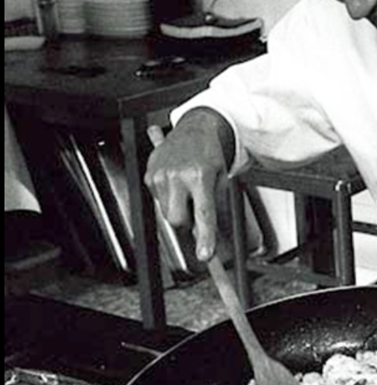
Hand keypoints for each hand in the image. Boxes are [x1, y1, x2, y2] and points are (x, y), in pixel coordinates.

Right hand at [144, 109, 231, 260]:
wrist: (193, 129)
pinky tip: (176, 183)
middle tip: (196, 208)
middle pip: (178, 220)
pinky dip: (168, 198)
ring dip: (178, 208)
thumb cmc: (210, 154)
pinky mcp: (148, 175)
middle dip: (187, 223)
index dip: (205, 237)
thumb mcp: (220, 177)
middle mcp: (177, 176)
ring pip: (167, 213)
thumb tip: (206, 233)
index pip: (203, 214)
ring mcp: (160, 175)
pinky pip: (158, 201)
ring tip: (187, 188)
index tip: (206, 255)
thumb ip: (213, 205)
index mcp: (200, 176)